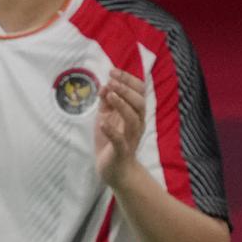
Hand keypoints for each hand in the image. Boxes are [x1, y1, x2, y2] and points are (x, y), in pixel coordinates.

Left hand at [95, 69, 146, 187]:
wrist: (115, 170)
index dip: (128, 80)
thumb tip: (105, 85)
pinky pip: (120, 140)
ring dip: (122, 105)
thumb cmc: (111, 141)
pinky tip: (102, 122)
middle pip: (139, 103)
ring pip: (133, 119)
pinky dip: (111, 131)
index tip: (113, 71)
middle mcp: (137, 124)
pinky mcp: (121, 151)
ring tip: (110, 95)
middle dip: (126, 90)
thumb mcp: (106, 118)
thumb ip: (106, 102)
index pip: (138, 92)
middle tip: (112, 81)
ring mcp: (130, 138)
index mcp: (134, 114)